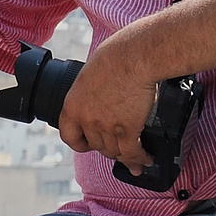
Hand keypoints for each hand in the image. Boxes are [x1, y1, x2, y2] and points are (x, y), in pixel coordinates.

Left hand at [56, 36, 159, 169]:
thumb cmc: (114, 58)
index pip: (69, 137)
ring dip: (127, 156)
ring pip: (115, 152)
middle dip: (109, 147)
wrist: (132, 57)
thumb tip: (102, 103)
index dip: (81, 143)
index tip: (90, 144)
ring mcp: (106, 127)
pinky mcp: (127, 130)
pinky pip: (132, 152)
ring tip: (137, 157)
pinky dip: (139, 158)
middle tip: (121, 146)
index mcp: (72, 106)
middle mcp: (86, 120)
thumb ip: (91, 96)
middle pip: (97, 146)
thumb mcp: (90, 78)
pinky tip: (145, 158)